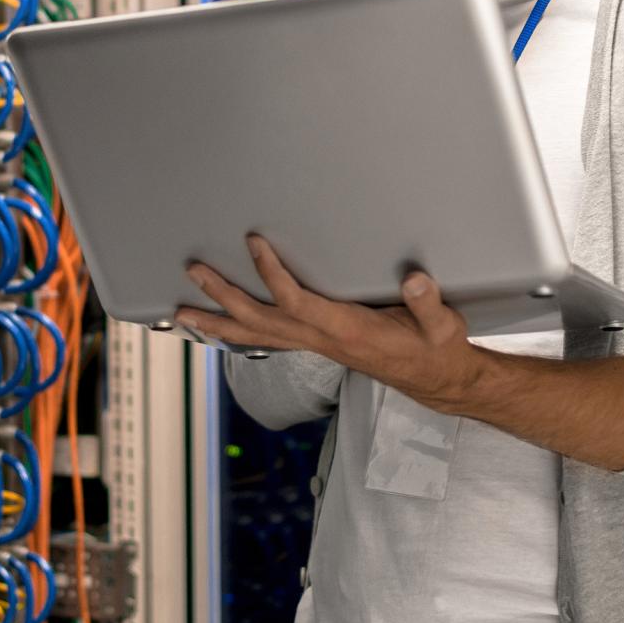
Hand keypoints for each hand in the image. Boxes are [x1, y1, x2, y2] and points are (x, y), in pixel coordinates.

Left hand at [177, 235, 490, 411]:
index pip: (296, 302)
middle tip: (193, 272)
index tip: (253, 242)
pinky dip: (235, 332)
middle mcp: (322, 341)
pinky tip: (216, 326)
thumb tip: (415, 279)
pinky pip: (266, 340)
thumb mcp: (443, 327)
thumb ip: (428, 304)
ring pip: (255, 336)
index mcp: (346, 331)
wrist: (435, 380)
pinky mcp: (315, 345)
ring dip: (217, 322)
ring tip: (180, 311)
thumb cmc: (436, 349)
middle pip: (260, 321)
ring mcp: (314, 346)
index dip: (272, 274)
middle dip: (223, 297)